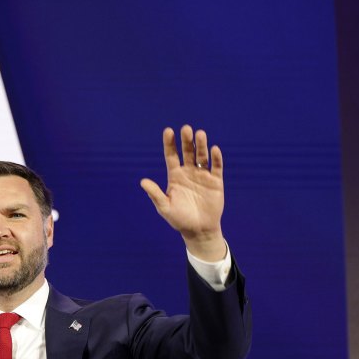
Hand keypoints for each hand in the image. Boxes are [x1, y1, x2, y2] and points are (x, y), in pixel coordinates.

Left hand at [140, 125, 227, 261]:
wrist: (198, 230)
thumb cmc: (179, 219)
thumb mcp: (164, 207)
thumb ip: (155, 193)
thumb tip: (142, 181)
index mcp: (175, 176)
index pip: (171, 156)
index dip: (170, 144)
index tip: (168, 131)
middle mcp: (188, 172)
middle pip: (187, 152)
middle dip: (186, 141)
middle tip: (186, 129)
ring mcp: (202, 175)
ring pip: (202, 156)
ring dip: (201, 145)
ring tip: (200, 134)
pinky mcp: (216, 181)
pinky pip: (216, 167)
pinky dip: (216, 158)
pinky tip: (214, 149)